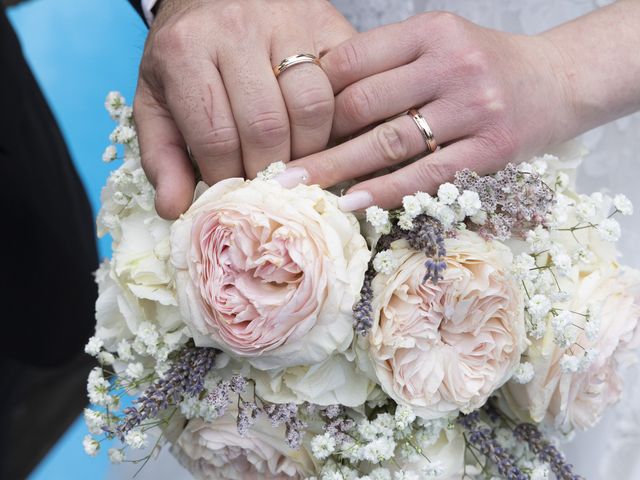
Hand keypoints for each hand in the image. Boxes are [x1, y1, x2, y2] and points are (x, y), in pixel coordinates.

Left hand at [134, 0, 354, 218]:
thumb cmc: (185, 53)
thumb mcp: (157, 100)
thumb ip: (162, 155)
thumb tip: (176, 210)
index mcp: (185, 50)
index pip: (216, 137)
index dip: (228, 177)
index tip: (233, 190)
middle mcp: (236, 28)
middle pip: (266, 126)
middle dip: (268, 169)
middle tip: (266, 182)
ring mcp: (286, 21)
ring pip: (312, 106)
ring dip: (308, 148)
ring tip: (294, 159)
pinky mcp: (324, 22)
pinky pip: (343, 83)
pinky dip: (336, 119)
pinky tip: (319, 134)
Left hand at [279, 12, 570, 209]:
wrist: (560, 80)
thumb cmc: (487, 66)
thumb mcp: (440, 43)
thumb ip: (389, 63)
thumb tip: (322, 102)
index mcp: (430, 31)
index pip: (352, 60)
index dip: (311, 93)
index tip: (285, 122)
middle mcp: (451, 63)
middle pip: (364, 103)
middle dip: (316, 137)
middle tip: (278, 164)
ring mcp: (474, 106)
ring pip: (388, 141)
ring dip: (336, 169)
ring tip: (297, 189)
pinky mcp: (492, 149)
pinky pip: (427, 173)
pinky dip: (385, 190)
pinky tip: (351, 203)